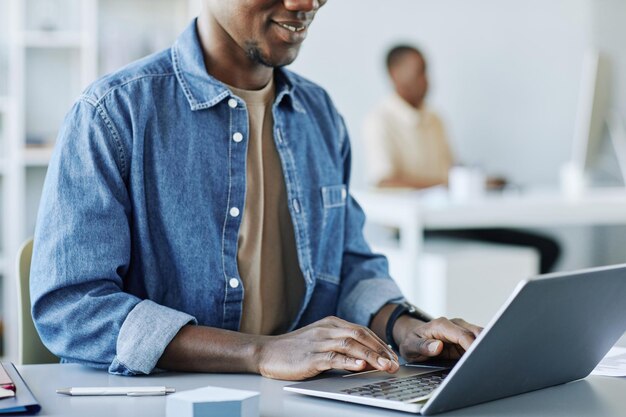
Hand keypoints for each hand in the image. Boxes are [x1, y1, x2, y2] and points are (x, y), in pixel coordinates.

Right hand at [256, 316, 399, 379]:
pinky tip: (360, 367)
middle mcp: (327, 330)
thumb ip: (341, 345)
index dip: (379, 343)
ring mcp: (319, 342)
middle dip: (380, 350)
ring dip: (371, 356)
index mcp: (331, 324)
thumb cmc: (295, 349)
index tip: (392, 356)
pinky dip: (348, 362)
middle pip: (360, 336)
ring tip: (385, 366)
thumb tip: (366, 358)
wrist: (267, 352)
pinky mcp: (310, 357)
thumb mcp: (320, 341)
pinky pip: (333, 358)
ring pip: (350, 345)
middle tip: (394, 363)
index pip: (362, 331)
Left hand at [394, 316, 481, 361]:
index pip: (462, 335)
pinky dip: (482, 350)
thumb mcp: (411, 346)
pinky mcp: (465, 338)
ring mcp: (461, 330)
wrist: (412, 336)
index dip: (472, 346)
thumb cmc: (411, 340)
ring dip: (486, 347)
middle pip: (476, 333)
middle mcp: (454, 325)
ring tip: (488, 363)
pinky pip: (477, 342)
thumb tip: (438, 346)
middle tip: (488, 362)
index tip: (477, 358)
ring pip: (480, 336)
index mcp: (441, 325)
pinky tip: (484, 360)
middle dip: (484, 346)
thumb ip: (423, 346)